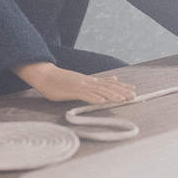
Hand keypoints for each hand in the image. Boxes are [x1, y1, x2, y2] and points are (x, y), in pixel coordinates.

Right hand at [12, 61, 135, 103]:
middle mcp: (87, 82)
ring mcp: (80, 86)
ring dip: (111, 96)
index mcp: (89, 81)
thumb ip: (92, 83)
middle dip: (121, 92)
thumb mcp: (78, 81)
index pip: (108, 84)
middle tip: (133, 96)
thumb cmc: (60, 81)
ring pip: (99, 91)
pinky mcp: (72, 91)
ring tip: (122, 100)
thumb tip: (108, 80)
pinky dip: (94, 98)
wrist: (44, 75)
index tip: (133, 90)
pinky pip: (85, 95)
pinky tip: (102, 101)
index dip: (122, 87)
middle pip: (107, 87)